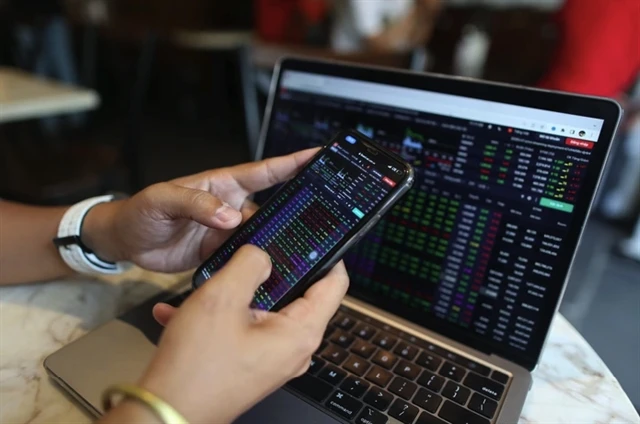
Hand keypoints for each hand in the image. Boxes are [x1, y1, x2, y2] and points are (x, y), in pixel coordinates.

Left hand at [81, 149, 316, 271]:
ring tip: (301, 249)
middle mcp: (230, 206)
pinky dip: (257, 264)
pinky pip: (245, 258)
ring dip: (276, 242)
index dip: (292, 163)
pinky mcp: (220, 254)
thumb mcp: (163, 200)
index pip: (264, 171)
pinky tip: (270, 271)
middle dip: (297, 209)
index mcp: (222, 184)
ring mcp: (227, 231)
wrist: (125, 242)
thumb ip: (196, 204)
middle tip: (324, 214)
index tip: (318, 156)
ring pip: (262, 236)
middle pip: (272, 208)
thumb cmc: (140, 211)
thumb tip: (231, 216)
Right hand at [130, 245, 348, 423]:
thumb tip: (262, 254)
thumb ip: (250, 264)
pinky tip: (182, 311)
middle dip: (271, 270)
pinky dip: (216, 316)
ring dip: (234, 292)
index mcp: (300, 334)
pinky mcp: (248, 364)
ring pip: (262, 309)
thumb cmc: (195, 369)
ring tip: (208, 283)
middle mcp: (292, 350)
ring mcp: (270, 359)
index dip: (327, 254)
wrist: (164, 413)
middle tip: (251, 250)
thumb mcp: (222, 298)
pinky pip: (239, 328)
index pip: (335, 284)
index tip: (313, 236)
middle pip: (297, 294)